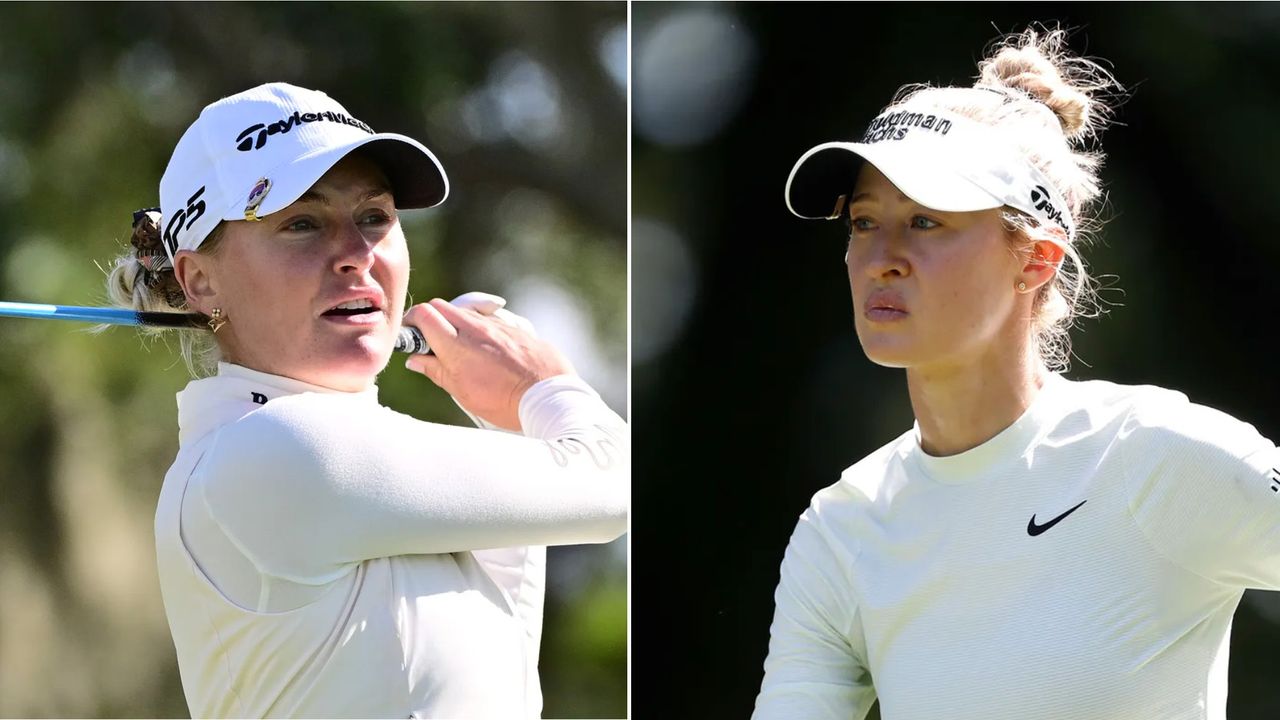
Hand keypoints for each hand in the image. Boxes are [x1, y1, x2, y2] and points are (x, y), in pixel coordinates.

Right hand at [403, 297, 573, 430]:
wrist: (548, 397)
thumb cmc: (504, 401)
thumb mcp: (463, 393)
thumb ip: (436, 371)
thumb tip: (415, 360)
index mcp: (456, 345)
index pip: (424, 313)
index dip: (412, 321)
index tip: (412, 336)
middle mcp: (475, 328)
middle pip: (442, 306)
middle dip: (430, 318)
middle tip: (431, 342)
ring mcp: (497, 325)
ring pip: (466, 313)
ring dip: (456, 325)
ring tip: (461, 351)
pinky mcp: (514, 328)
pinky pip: (489, 321)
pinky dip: (480, 330)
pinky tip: (487, 353)